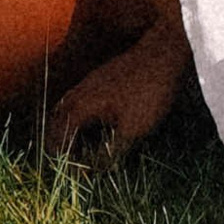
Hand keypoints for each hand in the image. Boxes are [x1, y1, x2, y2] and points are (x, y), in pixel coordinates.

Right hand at [45, 16, 193, 161]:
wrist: (165, 52)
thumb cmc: (150, 93)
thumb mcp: (133, 131)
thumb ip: (110, 152)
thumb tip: (95, 170)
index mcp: (83, 106)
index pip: (59, 135)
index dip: (62, 156)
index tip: (74, 172)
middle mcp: (81, 90)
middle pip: (58, 118)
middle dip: (60, 140)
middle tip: (72, 159)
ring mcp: (92, 79)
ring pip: (69, 105)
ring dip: (70, 126)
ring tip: (83, 144)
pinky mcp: (104, 74)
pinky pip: (81, 97)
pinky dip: (81, 113)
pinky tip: (99, 121)